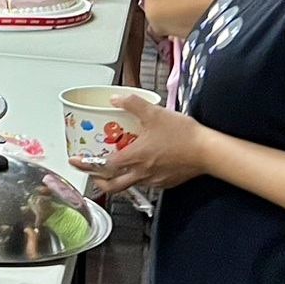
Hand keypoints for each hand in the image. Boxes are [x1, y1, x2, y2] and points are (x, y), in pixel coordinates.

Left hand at [69, 94, 209, 193]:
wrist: (208, 151)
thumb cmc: (182, 134)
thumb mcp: (154, 113)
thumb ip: (132, 103)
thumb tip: (115, 98)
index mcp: (134, 157)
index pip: (103, 166)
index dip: (87, 165)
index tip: (76, 162)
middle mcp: (141, 173)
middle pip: (113, 185)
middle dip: (99, 181)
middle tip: (92, 174)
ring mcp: (154, 180)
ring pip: (130, 185)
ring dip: (118, 180)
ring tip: (114, 169)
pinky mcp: (167, 183)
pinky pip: (147, 184)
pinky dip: (138, 178)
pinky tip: (141, 168)